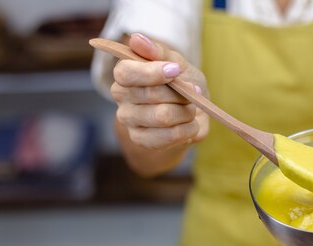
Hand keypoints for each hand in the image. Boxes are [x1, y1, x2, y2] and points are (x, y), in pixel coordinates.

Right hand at [111, 33, 208, 149]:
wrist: (190, 114)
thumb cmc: (181, 84)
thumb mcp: (176, 63)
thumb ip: (158, 52)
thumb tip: (136, 39)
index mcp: (125, 73)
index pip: (127, 72)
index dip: (152, 72)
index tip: (176, 70)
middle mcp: (121, 96)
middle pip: (150, 95)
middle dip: (179, 93)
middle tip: (192, 92)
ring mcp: (129, 120)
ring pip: (161, 117)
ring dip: (185, 113)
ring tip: (190, 110)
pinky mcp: (141, 140)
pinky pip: (167, 137)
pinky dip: (186, 130)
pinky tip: (190, 125)